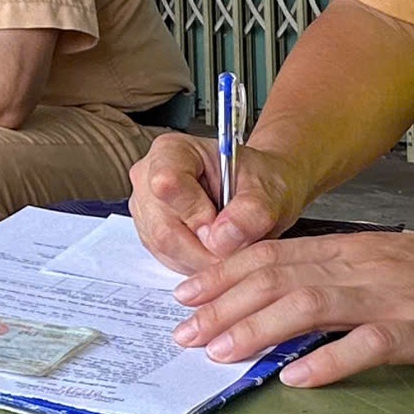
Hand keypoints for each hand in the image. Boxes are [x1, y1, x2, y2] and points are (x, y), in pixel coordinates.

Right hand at [129, 132, 310, 274]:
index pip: (168, 184)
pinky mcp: (149, 234)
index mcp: (172, 150)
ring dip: (203, 258)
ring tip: (230, 244)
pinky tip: (216, 249)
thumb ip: (249, 213)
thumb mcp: (267, 191)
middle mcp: (148, 177)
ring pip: (165, 248)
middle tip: (237, 245)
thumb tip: (220, 239)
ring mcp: (145, 208)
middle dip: (205, 247)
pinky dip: (197, 263)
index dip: (197, 213)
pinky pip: (169, 259)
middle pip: (163, 227)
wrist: (258, 192)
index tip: (225, 221)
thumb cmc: (259, 182)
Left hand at [169, 228, 413, 387]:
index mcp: (365, 249)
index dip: (224, 273)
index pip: (277, 253)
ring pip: (312, 303)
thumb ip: (357, 283)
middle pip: (280, 276)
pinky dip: (332, 360)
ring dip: (258, 328)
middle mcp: (374, 264)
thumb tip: (300, 307)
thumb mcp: (410, 273)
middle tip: (182, 332)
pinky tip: (299, 379)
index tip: (184, 294)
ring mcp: (403, 295)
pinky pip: (374, 344)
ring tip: (221, 352)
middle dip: (223, 303)